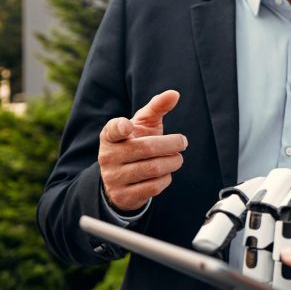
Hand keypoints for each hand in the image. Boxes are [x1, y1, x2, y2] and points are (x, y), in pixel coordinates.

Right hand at [97, 90, 185, 212]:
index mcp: (110, 136)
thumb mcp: (143, 125)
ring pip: (153, 168)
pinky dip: (166, 178)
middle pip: (147, 148)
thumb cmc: (135, 144)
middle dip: (172, 144)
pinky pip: (154, 186)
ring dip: (173, 162)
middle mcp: (108, 156)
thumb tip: (174, 93)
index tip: (128, 126)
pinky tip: (165, 173)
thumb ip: (157, 108)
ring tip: (177, 158)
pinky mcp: (124, 195)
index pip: (112, 130)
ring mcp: (114, 178)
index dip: (120, 128)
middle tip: (182, 142)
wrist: (121, 179)